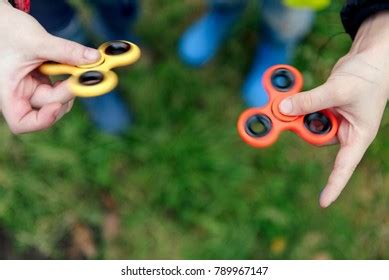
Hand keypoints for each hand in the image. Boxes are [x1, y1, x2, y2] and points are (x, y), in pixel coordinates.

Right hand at [0, 3, 99, 133]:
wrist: (3, 19)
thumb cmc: (8, 29)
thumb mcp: (37, 40)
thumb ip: (66, 51)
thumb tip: (94, 59)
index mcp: (8, 91)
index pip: (21, 123)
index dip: (42, 120)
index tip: (57, 105)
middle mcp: (19, 94)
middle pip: (46, 109)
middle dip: (66, 95)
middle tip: (80, 76)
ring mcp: (31, 89)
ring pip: (56, 100)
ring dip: (70, 89)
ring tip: (75, 68)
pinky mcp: (41, 82)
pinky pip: (59, 89)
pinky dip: (69, 81)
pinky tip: (72, 67)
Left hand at [279, 11, 388, 207]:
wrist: (370, 58)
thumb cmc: (368, 77)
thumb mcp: (340, 90)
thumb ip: (311, 101)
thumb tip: (283, 109)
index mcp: (357, 136)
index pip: (345, 166)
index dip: (334, 184)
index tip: (323, 202)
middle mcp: (344, 131)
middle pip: (316, 139)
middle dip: (300, 128)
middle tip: (281, 114)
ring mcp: (333, 119)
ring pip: (307, 125)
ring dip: (296, 113)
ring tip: (285, 100)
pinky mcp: (323, 108)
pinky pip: (305, 111)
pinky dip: (296, 104)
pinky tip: (288, 96)